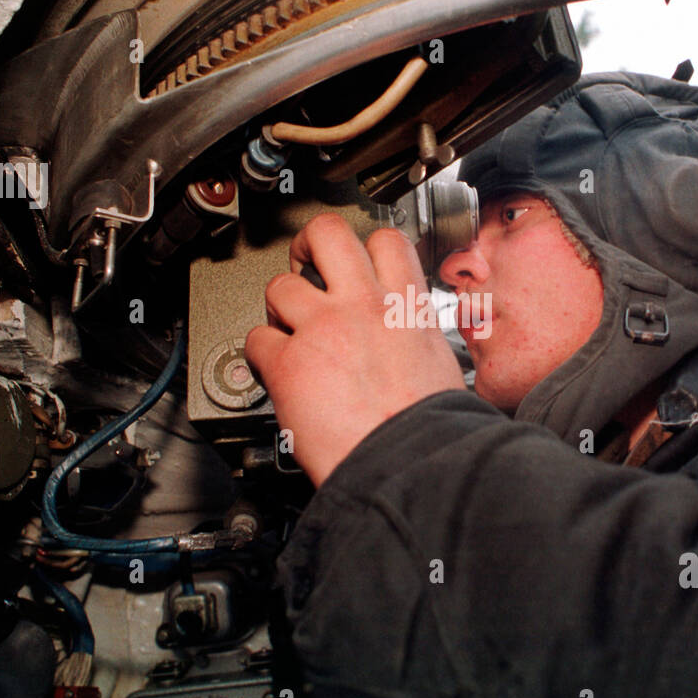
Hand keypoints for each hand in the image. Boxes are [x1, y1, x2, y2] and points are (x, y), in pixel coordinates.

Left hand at [244, 213, 466, 486]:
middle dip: (307, 243)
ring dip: (279, 307)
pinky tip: (274, 370)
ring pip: (280, 285)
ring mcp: (323, 330)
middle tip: (304, 265)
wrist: (409, 464)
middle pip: (327, 233)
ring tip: (286, 328)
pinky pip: (257, 340)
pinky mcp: (289, 363)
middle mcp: (364, 307)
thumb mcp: (441, 365)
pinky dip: (260, 355)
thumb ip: (415, 340)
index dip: (365, 245)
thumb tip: (410, 343)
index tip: (355, 260)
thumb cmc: (429, 429)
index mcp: (406, 308)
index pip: (386, 241)